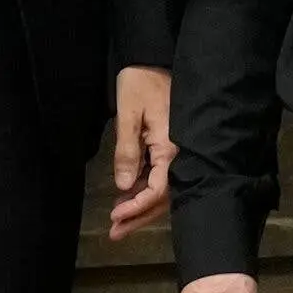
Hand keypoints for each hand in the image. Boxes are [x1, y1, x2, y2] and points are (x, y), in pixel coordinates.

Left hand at [108, 66, 175, 239]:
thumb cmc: (139, 83)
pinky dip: (143, 191)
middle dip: (138, 216)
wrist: (151, 59)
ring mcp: (174, 151)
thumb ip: (127, 151)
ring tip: (118, 225)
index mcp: (171, 147)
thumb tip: (124, 186)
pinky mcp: (168, 146)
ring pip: (161, 189)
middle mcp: (178, 154)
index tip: (116, 216)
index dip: (138, 206)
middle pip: (162, 196)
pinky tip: (127, 198)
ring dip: (140, 207)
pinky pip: (159, 176)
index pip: (158, 189)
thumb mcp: (128, 115)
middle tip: (114, 233)